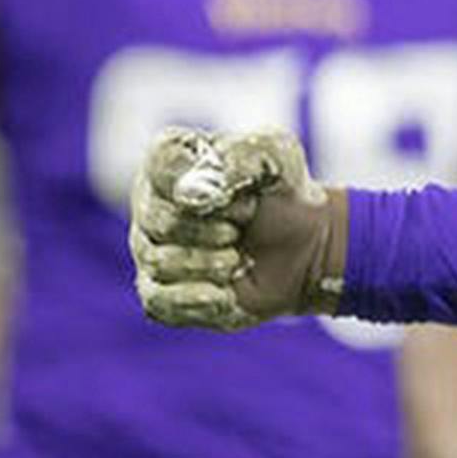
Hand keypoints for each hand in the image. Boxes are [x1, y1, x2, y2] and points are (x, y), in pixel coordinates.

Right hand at [129, 126, 347, 330]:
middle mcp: (152, 204)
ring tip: (237, 259)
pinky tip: (225, 294)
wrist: (305, 241)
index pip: (163, 161)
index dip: (197, 180)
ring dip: (208, 263)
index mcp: (174, 160)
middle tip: (239, 227)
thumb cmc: (284, 189)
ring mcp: (152, 250)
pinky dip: (197, 299)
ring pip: (158, 262)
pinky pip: (158, 302)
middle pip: (157, 219)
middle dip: (208, 228)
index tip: (229, 193)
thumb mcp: (279, 154)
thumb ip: (245, 155)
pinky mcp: (161, 293)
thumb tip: (198, 192)